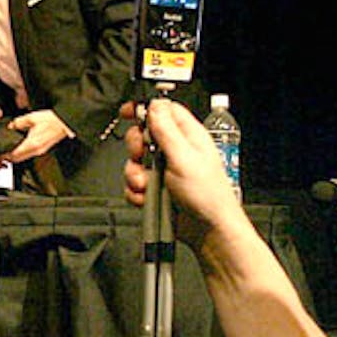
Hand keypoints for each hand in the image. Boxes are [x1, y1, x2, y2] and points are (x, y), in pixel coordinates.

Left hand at [4, 109, 70, 163]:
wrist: (64, 122)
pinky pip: (30, 154)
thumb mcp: (32, 117)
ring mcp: (40, 151)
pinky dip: (23, 152)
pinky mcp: (43, 149)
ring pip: (24, 158)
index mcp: (32, 143)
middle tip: (4, 149)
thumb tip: (11, 125)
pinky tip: (22, 144)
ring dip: (16, 154)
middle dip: (9, 156)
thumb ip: (18, 122)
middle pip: (18, 159)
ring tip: (12, 146)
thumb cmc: (52, 120)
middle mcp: (36, 150)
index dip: (6, 154)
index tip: (1, 150)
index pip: (14, 155)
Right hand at [123, 99, 243, 243]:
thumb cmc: (208, 195)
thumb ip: (166, 130)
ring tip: (146, 185)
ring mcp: (165, 171)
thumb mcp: (184, 157)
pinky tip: (148, 197)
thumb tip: (154, 106)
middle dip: (136, 146)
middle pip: (144, 135)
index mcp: (188, 136)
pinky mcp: (157, 189)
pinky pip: (135, 184)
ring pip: (136, 162)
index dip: (144, 109)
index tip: (127, 112)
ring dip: (134, 174)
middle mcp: (176, 151)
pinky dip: (137, 191)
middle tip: (141, 155)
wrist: (208, 230)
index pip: (163, 111)